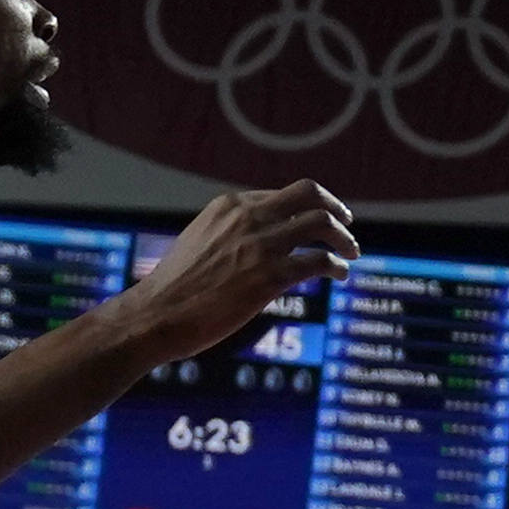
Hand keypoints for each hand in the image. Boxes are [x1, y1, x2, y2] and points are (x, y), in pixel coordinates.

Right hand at [119, 181, 361, 356]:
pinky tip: (338, 275)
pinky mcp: (271, 275)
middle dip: (334, 207)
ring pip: (322, 224)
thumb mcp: (200, 240)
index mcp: (230, 206)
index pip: (283, 195)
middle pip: (309, 194)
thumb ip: (229, 232)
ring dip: (344, 238)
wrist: (157, 314)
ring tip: (351, 253)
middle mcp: (248, 217)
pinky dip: (337, 266)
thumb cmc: (176, 286)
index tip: (316, 223)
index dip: (306, 208)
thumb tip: (256, 241)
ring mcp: (261, 245)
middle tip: (346, 223)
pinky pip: (320, 261)